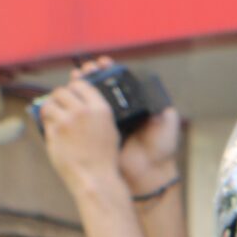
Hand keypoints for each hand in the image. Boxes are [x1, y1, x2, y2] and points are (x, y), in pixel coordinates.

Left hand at [37, 66, 123, 191]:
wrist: (96, 178)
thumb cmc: (104, 158)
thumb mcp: (110, 131)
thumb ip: (96, 114)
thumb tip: (79, 101)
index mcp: (101, 110)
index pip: (81, 85)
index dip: (73, 87)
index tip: (71, 93)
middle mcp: (83, 111)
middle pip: (62, 91)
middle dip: (58, 98)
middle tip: (59, 105)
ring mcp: (67, 121)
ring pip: (49, 104)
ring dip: (50, 108)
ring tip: (53, 116)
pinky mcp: (54, 132)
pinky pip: (45, 120)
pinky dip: (47, 123)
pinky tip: (53, 130)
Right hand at [81, 56, 184, 195]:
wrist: (148, 173)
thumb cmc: (161, 151)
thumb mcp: (167, 128)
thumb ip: (165, 114)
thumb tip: (161, 101)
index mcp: (132, 105)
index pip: (117, 81)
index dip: (109, 70)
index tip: (104, 63)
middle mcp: (117, 110)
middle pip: (99, 86)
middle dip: (91, 73)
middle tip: (87, 68)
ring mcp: (104, 121)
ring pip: (87, 98)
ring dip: (79, 84)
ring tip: (77, 75)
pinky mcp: (94, 132)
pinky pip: (82, 116)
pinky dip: (74, 104)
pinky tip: (69, 94)